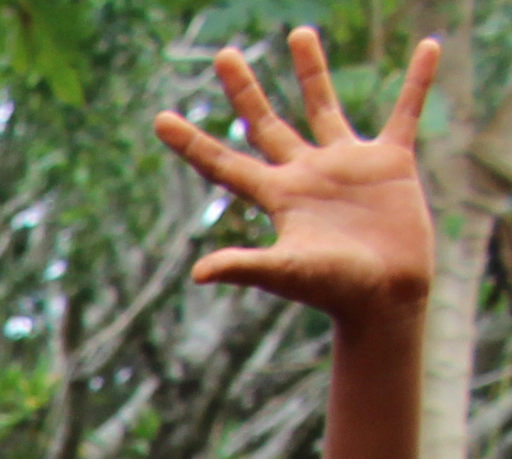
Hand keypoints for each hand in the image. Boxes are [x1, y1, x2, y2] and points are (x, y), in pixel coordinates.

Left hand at [158, 26, 436, 322]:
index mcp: (276, 196)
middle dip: (243, 90)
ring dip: (311, 69)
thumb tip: (199, 273)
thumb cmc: (334, 290)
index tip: (159, 119)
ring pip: (323, 105)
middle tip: (224, 54)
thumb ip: (246, 265)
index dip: (192, 142)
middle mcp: (305, 174)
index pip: (222, 164)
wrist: (386, 297)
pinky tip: (427, 46)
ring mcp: (346, 164)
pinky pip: (406, 110)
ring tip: (297, 32)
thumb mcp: (286, 272)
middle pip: (265, 122)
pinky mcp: (390, 162)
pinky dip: (418, 81)